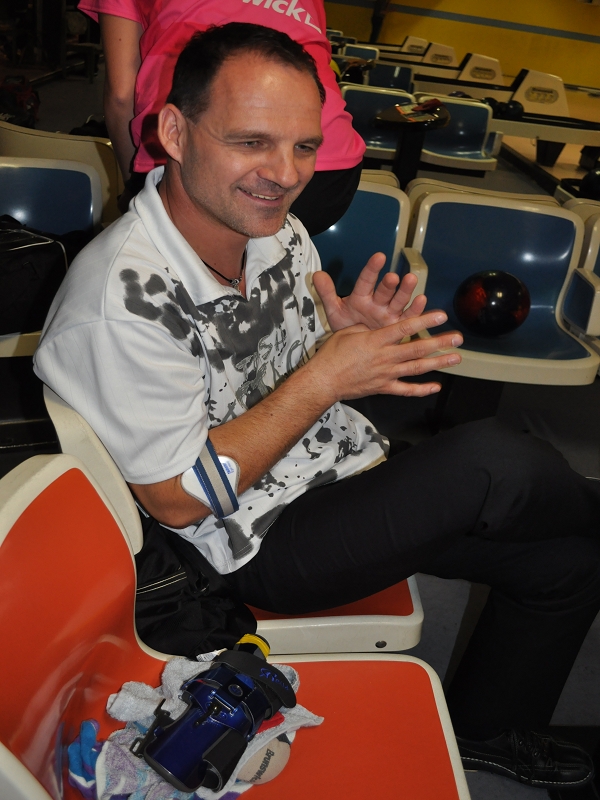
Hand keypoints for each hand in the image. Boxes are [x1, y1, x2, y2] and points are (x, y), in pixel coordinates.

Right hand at [305, 309, 462, 400]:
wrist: (324, 381)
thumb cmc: (332, 354)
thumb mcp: (347, 332)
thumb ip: (366, 328)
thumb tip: (377, 325)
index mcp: (376, 340)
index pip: (405, 328)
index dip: (424, 321)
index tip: (442, 316)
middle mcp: (385, 357)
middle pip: (417, 349)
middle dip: (440, 342)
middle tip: (458, 338)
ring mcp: (386, 374)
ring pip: (417, 368)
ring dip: (438, 363)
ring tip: (456, 358)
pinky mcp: (383, 387)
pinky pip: (406, 390)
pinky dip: (421, 390)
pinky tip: (436, 387)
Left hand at [313, 252, 425, 331]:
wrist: (354, 348)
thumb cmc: (347, 325)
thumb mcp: (335, 311)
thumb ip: (327, 293)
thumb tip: (316, 275)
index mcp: (361, 297)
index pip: (366, 281)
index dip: (372, 269)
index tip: (379, 257)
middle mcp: (378, 302)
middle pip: (384, 290)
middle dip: (389, 284)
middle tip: (393, 277)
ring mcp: (390, 312)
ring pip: (399, 300)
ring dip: (405, 290)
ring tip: (411, 279)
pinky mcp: (399, 324)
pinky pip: (409, 316)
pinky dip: (416, 309)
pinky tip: (421, 300)